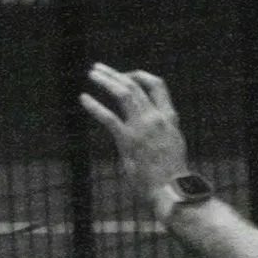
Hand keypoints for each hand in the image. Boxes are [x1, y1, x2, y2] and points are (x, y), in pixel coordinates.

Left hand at [81, 65, 190, 207]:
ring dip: (106, 81)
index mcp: (169, 116)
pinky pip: (108, 117)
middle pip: (134, 85)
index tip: (125, 75)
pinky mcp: (128, 139)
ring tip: (93, 74)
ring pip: (123, 93)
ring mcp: (142, 127)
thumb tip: (145, 125)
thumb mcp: (173, 142)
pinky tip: (84, 98)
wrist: (172, 188)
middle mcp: (156, 117)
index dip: (140, 76)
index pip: (157, 85)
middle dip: (115, 74)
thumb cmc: (171, 171)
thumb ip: (161, 129)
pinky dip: (94, 106)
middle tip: (99, 68)